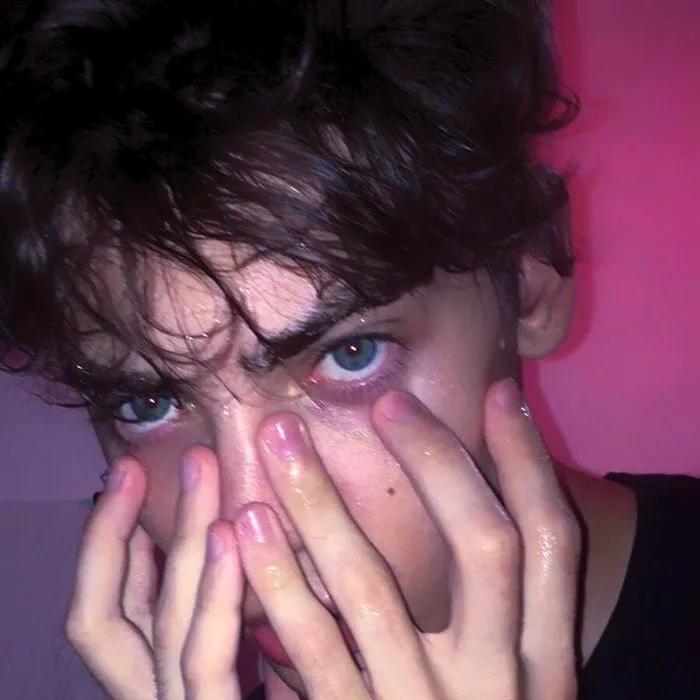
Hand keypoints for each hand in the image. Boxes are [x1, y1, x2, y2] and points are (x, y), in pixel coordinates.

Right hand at [64, 446, 244, 698]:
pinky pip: (206, 660)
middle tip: (140, 458)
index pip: (108, 609)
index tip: (131, 473)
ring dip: (183, 531)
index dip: (108, 539)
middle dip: (118, 527)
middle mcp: (155, 691)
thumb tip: (235, 528)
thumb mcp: (249, 653)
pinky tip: (228, 533)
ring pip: (166, 619)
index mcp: (158, 675)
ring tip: (201, 462)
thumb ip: (233, 612)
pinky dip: (215, 595)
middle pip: (113, 610)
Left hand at [240, 378, 580, 698]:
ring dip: (322, 505)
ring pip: (372, 591)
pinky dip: (274, 583)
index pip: (551, 545)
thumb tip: (452, 492)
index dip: (527, 465)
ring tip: (281, 438)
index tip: (499, 393)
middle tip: (385, 403)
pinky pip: (308, 653)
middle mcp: (496, 687)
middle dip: (438, 463)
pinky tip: (245, 527)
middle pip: (483, 549)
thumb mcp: (495, 683)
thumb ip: (479, 610)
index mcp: (542, 667)